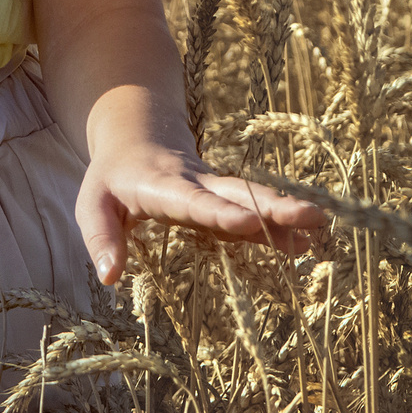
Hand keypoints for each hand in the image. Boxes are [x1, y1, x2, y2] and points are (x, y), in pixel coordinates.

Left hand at [75, 139, 326, 284]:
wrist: (137, 135)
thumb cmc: (110, 179)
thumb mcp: (91, 205)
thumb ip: (100, 239)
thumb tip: (110, 277)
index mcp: (160, 185)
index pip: (192, 200)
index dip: (219, 212)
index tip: (248, 223)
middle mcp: (195, 183)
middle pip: (237, 194)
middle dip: (273, 206)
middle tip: (310, 216)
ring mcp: (214, 188)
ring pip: (252, 199)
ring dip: (285, 214)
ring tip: (320, 228)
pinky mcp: (225, 199)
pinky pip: (253, 212)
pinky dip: (278, 226)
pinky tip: (305, 242)